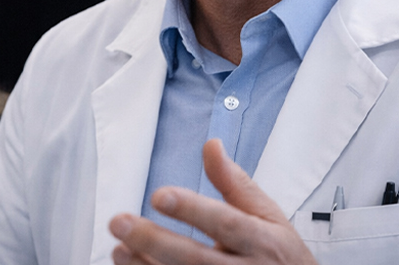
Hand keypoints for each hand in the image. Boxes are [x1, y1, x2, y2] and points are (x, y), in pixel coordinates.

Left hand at [109, 139, 316, 264]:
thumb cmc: (279, 255)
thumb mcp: (268, 215)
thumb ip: (234, 183)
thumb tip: (211, 146)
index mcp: (262, 241)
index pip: (226, 223)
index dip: (192, 210)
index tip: (159, 195)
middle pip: (197, 259)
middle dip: (155, 241)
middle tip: (120, 222)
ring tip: (119, 249)